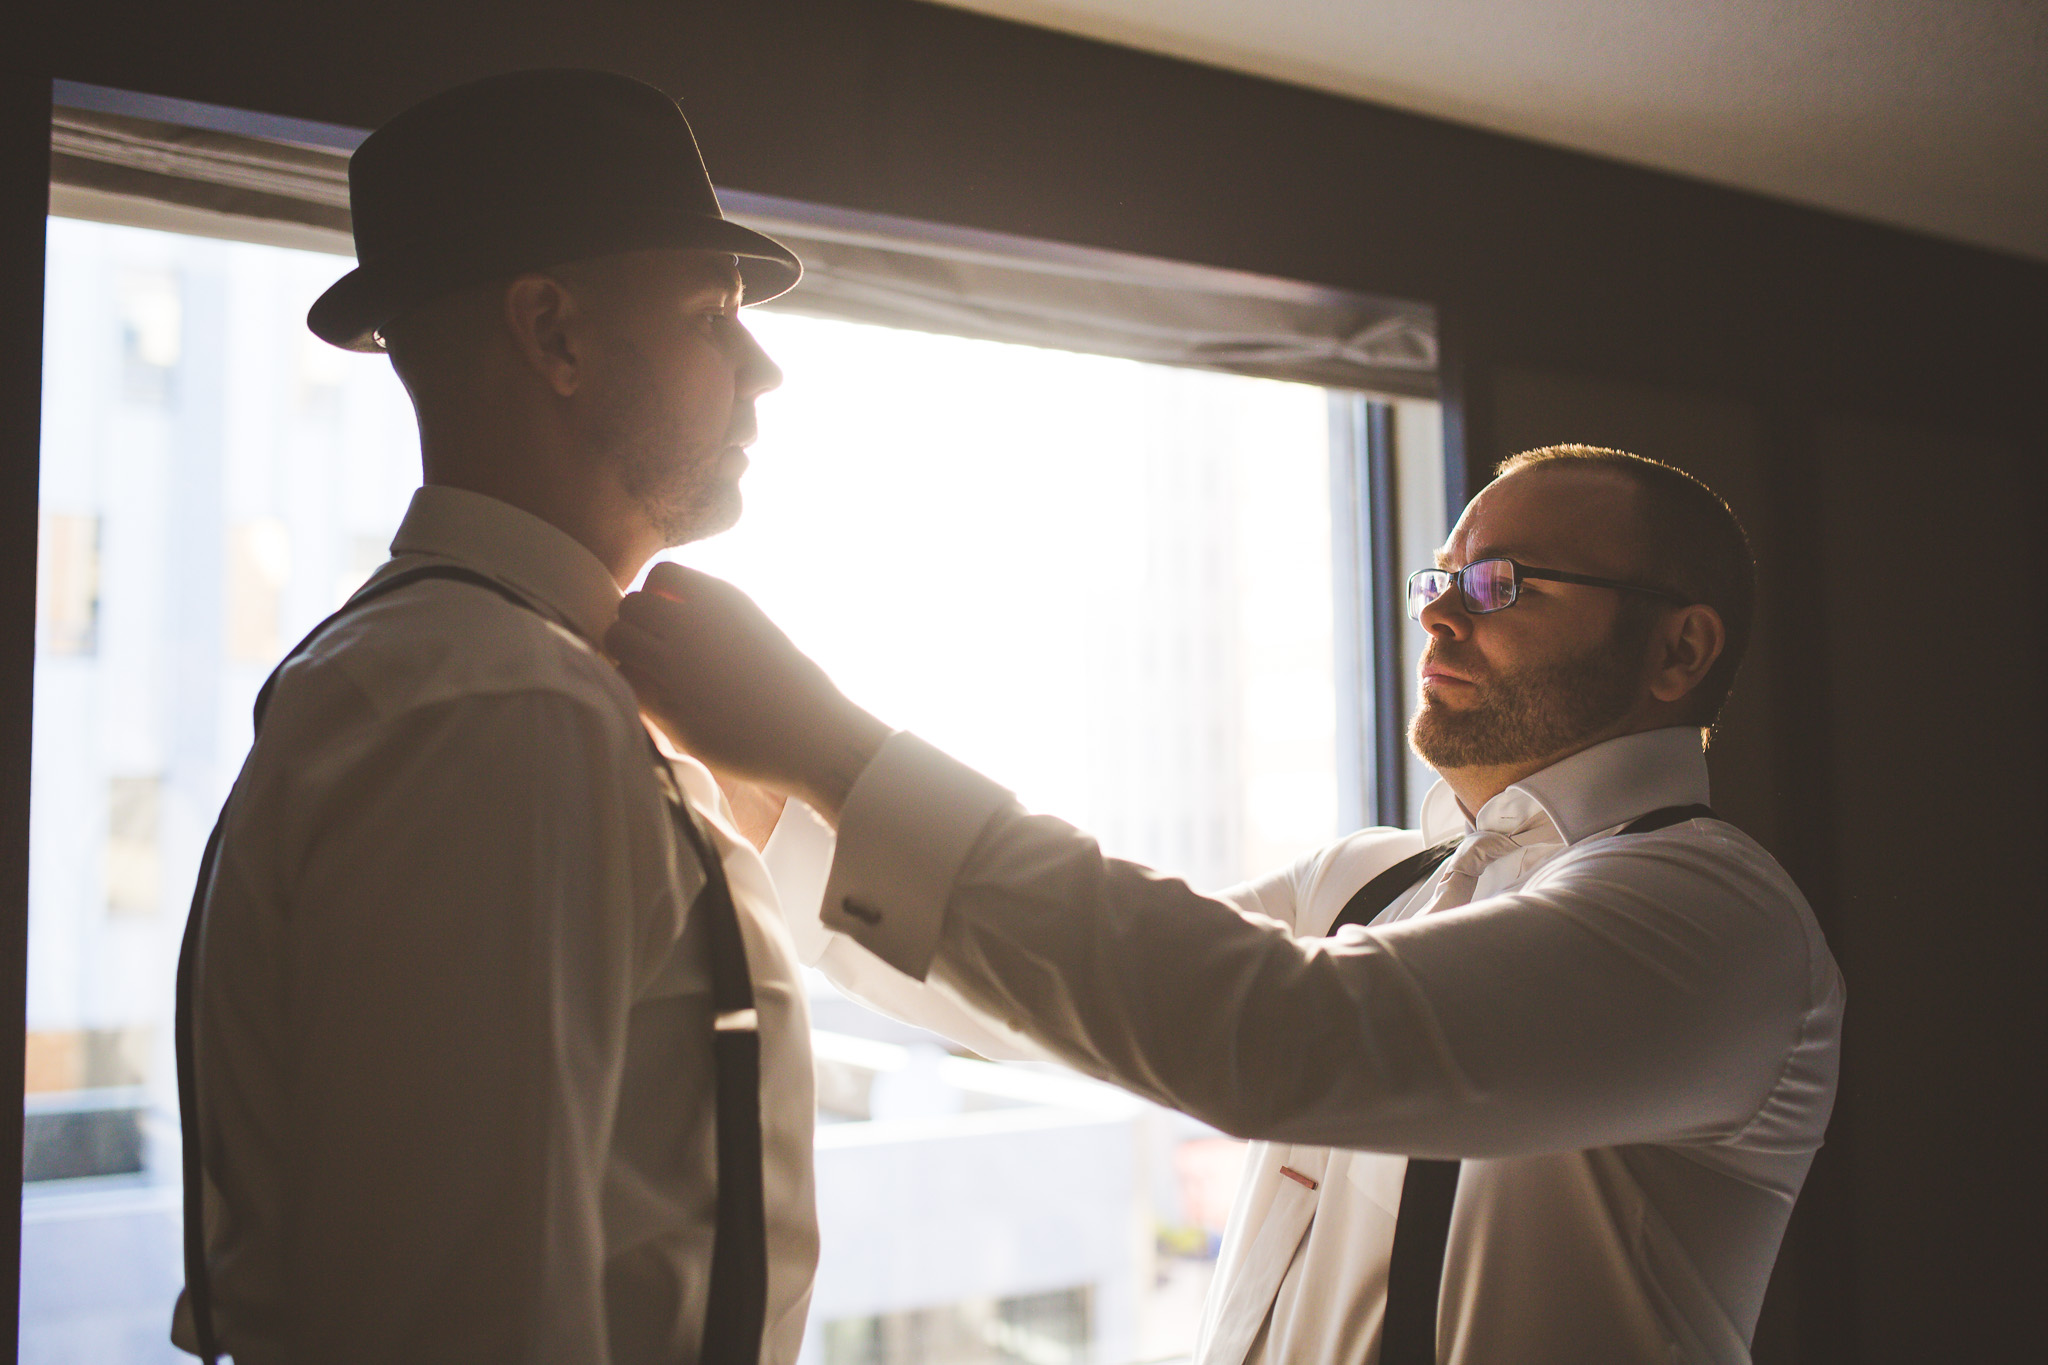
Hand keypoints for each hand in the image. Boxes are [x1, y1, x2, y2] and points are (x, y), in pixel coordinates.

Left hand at [607, 563, 890, 822]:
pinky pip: (627, 683)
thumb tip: (667, 611)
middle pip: (631, 606)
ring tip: (654, 675)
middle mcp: (693, 625)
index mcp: (721, 599)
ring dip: (628, 655)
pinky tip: (661, 701)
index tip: (673, 620)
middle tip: (655, 651)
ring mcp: (676, 666)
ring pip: (618, 641)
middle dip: (637, 625)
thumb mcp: (754, 627)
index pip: (660, 575)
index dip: (660, 597)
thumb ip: (710, 616)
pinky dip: (635, 688)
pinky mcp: (667, 707)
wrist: (810, 733)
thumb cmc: (791, 685)